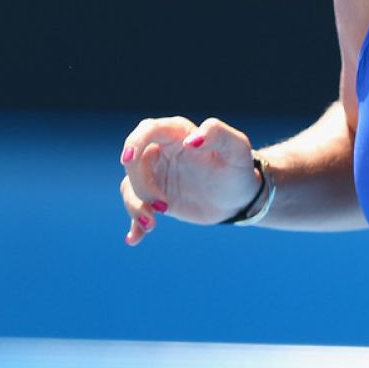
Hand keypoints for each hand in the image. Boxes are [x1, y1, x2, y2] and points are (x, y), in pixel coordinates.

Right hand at [119, 116, 258, 245]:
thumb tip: (191, 140)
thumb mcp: (237, 147)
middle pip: (134, 163)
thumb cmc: (238, 166)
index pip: (148, 129)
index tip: (128, 159)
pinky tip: (135, 238)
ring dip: (135, 206)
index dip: (135, 142)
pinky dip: (134, 224)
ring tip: (152, 224)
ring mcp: (155, 176)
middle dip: (141, 184)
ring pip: (130, 186)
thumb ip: (218, 134)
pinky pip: (137, 208)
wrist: (240, 196)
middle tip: (163, 206)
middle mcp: (161, 152)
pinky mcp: (155, 198)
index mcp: (177, 133)